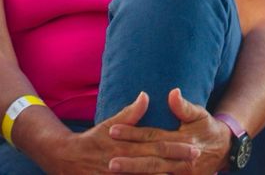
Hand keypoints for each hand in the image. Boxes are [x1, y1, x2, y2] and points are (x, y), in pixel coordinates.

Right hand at [47, 93, 196, 174]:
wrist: (67, 159)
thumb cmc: (92, 140)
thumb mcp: (109, 124)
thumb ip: (130, 113)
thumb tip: (145, 96)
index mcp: (126, 145)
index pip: (156, 145)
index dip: (175, 147)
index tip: (194, 145)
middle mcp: (124, 161)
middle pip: (156, 163)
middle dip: (177, 163)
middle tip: (197, 158)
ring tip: (186, 173)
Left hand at [106, 89, 230, 173]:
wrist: (225, 150)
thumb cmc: (207, 129)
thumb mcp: (199, 114)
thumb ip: (184, 107)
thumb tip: (173, 92)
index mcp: (184, 141)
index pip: (153, 136)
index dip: (133, 133)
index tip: (113, 131)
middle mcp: (183, 160)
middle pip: (152, 160)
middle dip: (130, 160)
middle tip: (109, 161)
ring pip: (156, 174)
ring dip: (136, 173)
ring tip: (116, 171)